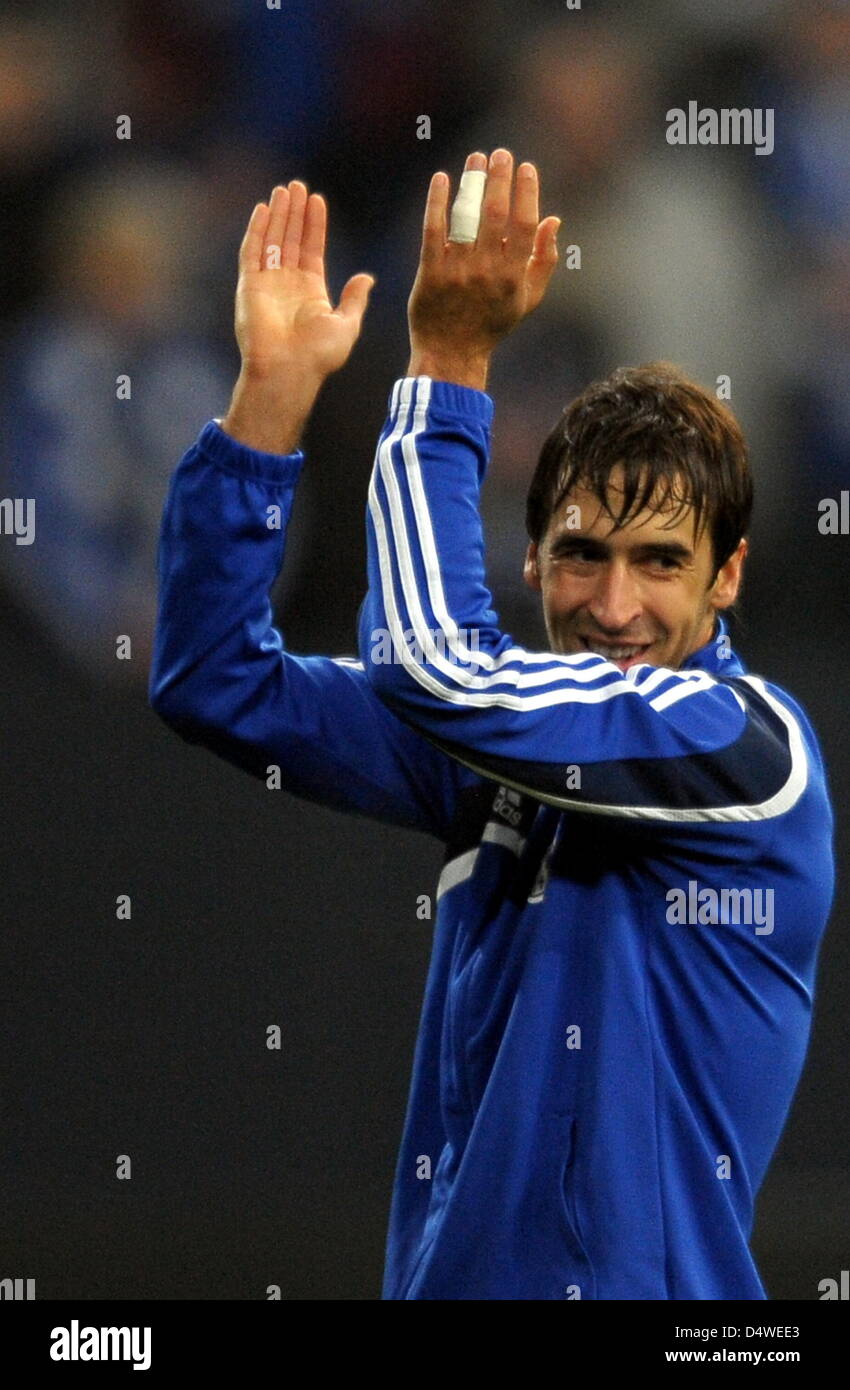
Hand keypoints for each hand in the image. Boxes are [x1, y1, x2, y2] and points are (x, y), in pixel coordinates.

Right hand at [234, 182, 375, 381]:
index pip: (312, 248)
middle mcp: (287, 284)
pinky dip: (257, 230)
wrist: (289, 370)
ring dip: (278, 215)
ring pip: (273, 240)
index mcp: (310, 290)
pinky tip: (264, 209)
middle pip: (291, 239)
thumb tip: (367, 278)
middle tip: (298, 185)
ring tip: (284, 190)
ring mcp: (267, 283)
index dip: (315, 224)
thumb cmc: (319, 356)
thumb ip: (355, 300)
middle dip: (295, 213)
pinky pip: (252, 252)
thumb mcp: (347, 325)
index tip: (317, 200)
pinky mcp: (250, 286)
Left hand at [407, 149, 559, 387]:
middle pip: (495, 214)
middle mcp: (487, 272)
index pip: (523, 224)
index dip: (526, 192)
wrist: (452, 353)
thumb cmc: (493, 323)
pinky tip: (442, 178)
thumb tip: (553, 220)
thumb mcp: (527, 299)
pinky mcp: (430, 274)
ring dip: (472, 182)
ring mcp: (457, 272)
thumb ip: (544, 261)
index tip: (526, 167)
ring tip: (475, 158)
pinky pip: (433, 231)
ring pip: (465, 218)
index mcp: (513, 276)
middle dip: (499, 178)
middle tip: (499, 153)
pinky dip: (437, 203)